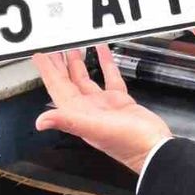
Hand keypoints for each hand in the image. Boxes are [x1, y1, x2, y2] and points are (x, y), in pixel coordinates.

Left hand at [33, 46, 172, 173]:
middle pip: (67, 81)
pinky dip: (105, 64)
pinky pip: (109, 78)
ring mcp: (103, 104)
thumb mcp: (94, 129)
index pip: (57, 87)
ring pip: (85, 79)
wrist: (154, 149)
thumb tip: (40, 122)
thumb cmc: (127, 144)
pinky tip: (103, 52)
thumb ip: (68, 122)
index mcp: (78, 113)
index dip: (47, 71)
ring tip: (73, 46)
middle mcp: (87, 108)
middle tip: (53, 45)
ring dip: (78, 63)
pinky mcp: (120, 100)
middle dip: (59, 63)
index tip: (40, 55)